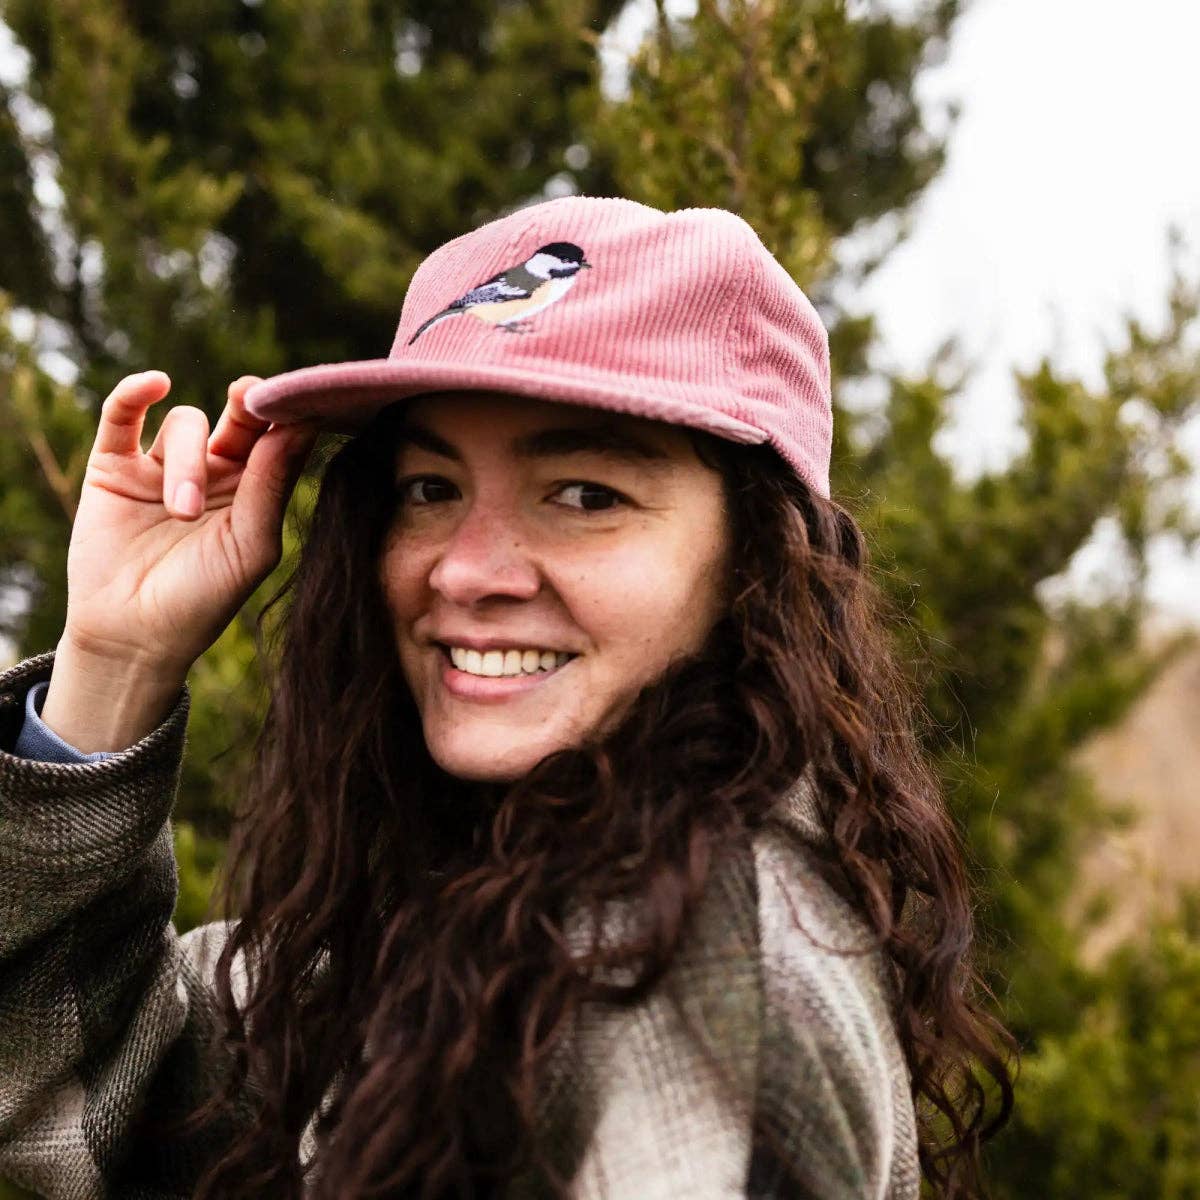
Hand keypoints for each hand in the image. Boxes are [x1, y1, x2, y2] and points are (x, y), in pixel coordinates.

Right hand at [40, 372, 317, 749]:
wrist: (133, 636)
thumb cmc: (203, 599)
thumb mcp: (250, 546)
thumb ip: (270, 487)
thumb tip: (295, 427)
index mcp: (253, 490)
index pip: (277, 440)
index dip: (287, 417)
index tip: (300, 403)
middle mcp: (213, 472)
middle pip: (237, 420)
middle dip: (247, 406)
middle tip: (250, 397)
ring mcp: (162, 466)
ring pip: (185, 425)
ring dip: (187, 461)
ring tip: (182, 510)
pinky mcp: (114, 467)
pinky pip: (122, 416)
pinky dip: (134, 393)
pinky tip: (153, 383)